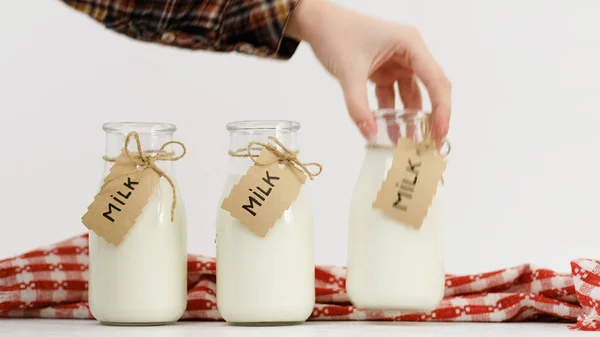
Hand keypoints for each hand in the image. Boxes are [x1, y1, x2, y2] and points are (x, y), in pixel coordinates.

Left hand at [285, 0, 450, 142]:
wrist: (316, 23)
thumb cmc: (335, 33)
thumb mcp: (348, 72)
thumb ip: (358, 106)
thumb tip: (370, 134)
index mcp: (410, 44)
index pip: (435, 80)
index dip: (442, 109)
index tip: (439, 133)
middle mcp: (409, 52)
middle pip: (430, 88)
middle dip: (431, 117)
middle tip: (430, 144)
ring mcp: (398, 62)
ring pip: (411, 95)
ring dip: (409, 119)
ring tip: (408, 144)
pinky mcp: (385, 71)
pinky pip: (394, 96)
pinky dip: (392, 113)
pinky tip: (390, 131)